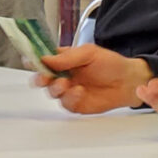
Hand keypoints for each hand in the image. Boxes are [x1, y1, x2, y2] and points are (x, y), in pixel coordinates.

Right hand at [35, 44, 151, 113]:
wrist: (128, 82)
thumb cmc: (111, 64)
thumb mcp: (89, 53)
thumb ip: (67, 57)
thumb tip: (46, 59)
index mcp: (65, 60)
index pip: (44, 59)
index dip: (35, 60)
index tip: (30, 60)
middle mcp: (64, 75)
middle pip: (43, 78)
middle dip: (40, 78)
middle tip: (44, 78)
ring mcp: (69, 91)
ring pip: (51, 92)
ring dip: (56, 88)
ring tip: (66, 83)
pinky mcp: (75, 104)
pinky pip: (65, 103)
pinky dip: (70, 98)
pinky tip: (79, 92)